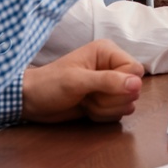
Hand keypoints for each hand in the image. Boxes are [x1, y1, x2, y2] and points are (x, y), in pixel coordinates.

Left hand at [21, 40, 143, 123]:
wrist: (31, 101)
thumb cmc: (50, 85)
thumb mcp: (77, 81)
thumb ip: (108, 82)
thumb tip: (136, 84)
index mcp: (107, 52)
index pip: (136, 70)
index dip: (124, 84)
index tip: (101, 89)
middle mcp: (112, 66)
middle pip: (134, 88)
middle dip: (111, 99)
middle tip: (88, 95)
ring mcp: (109, 85)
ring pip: (127, 103)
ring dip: (105, 108)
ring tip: (85, 101)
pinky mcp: (105, 100)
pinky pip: (118, 112)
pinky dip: (102, 115)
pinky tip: (86, 109)